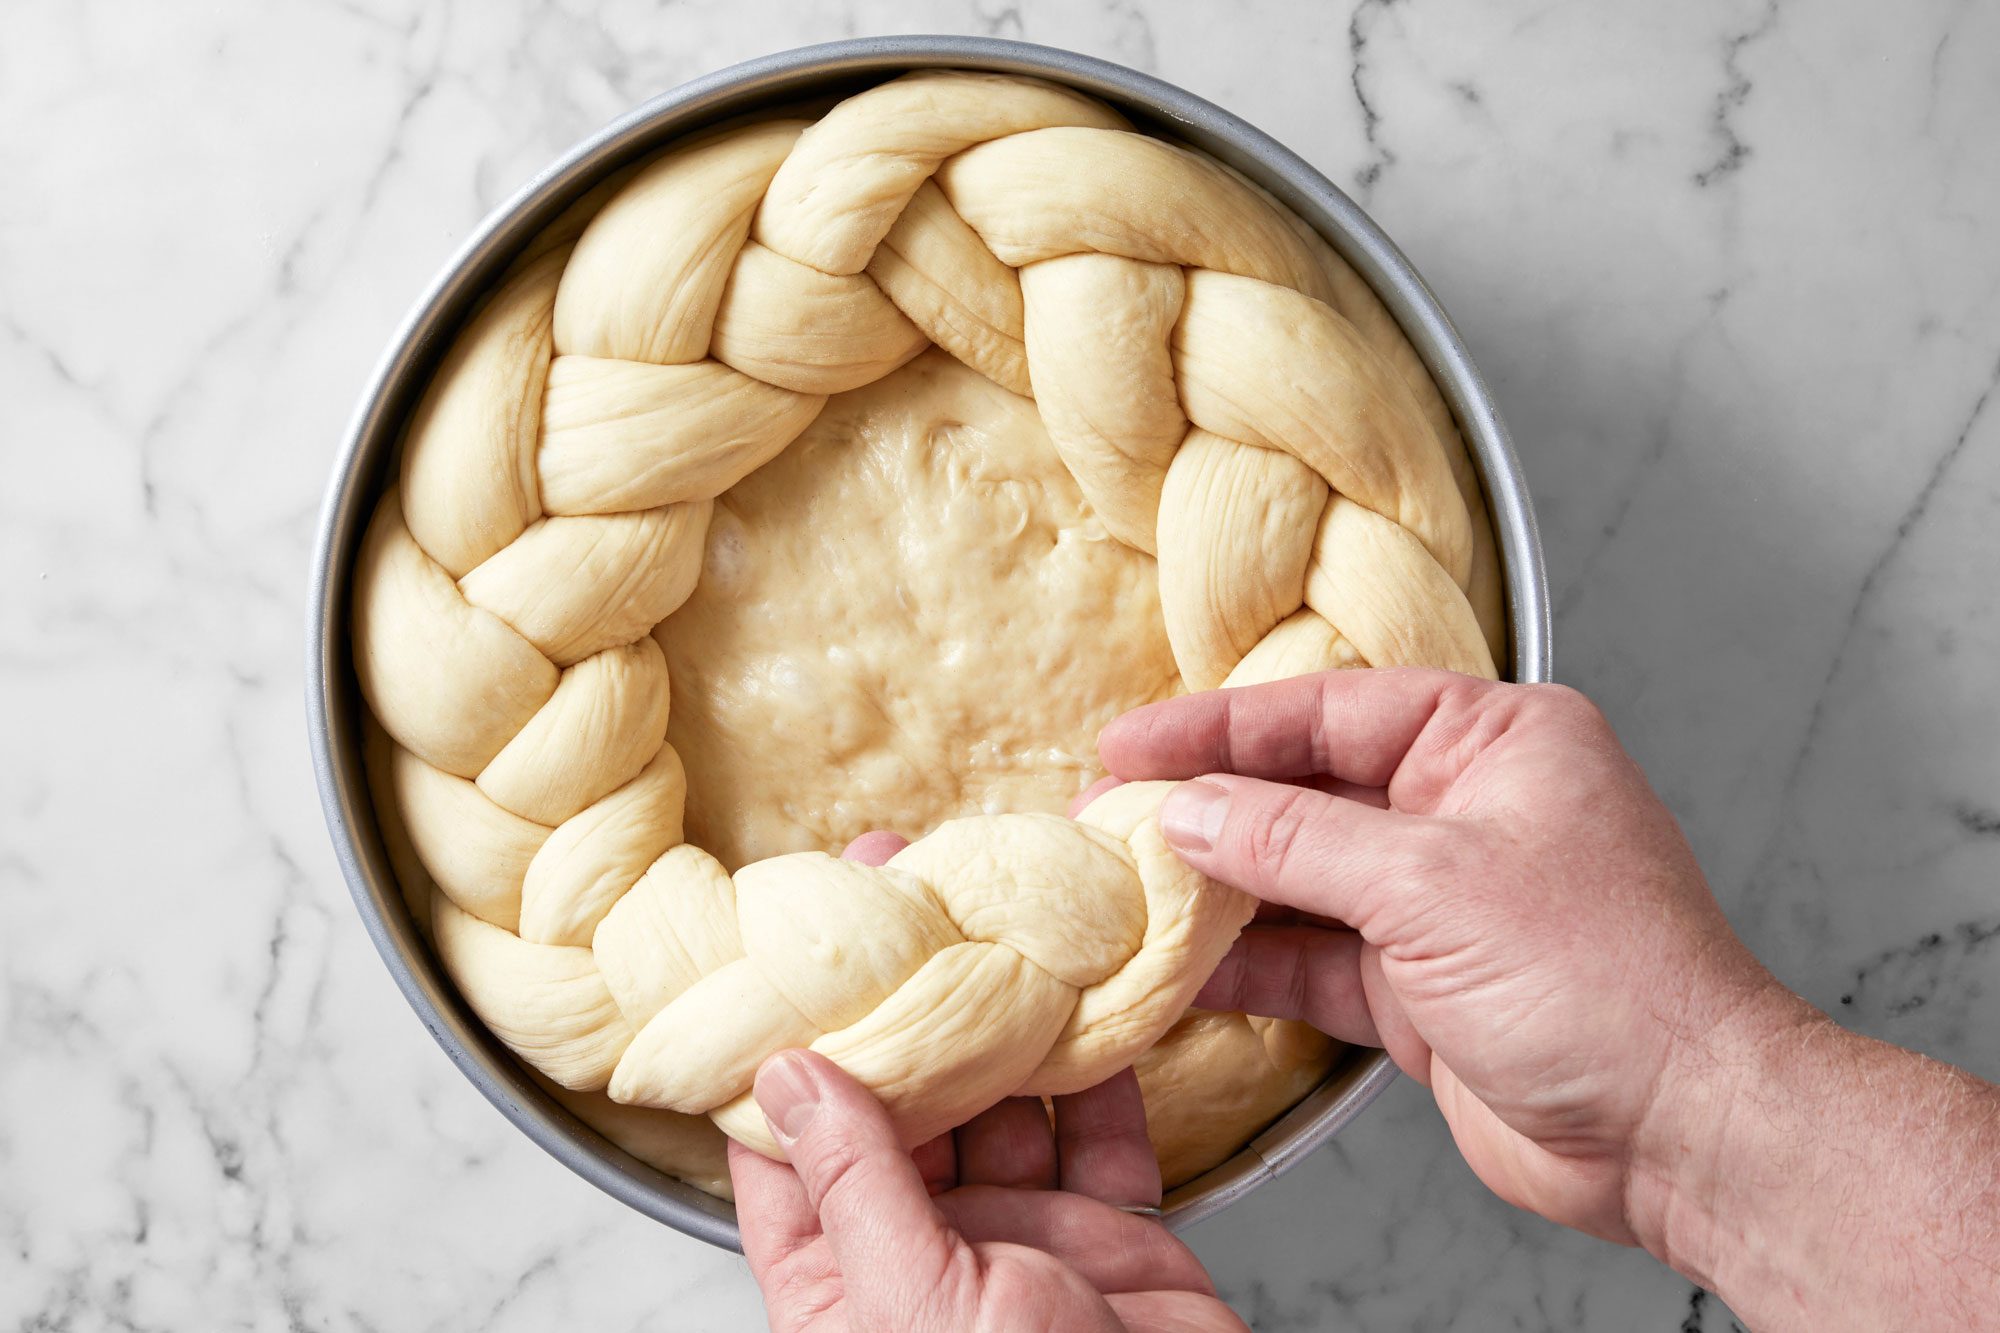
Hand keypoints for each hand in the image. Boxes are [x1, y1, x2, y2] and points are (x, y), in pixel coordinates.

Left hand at [731, 834, 1244, 1332]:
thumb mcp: (914, 1307)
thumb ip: (858, 1188)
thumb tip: (784, 1077)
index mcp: (844, 1288)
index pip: (785, 1152)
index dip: (777, 1047)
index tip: (776, 947)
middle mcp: (923, 1254)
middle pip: (896, 1106)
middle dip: (896, 1000)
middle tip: (893, 888)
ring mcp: (1020, 1240)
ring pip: (998, 1103)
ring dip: (996, 1017)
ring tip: (985, 915)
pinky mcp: (1109, 1234)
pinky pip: (1098, 1130)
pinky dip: (1098, 1063)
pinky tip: (1085, 993)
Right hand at [1097, 669, 1795, 1250]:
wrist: (1681, 1133)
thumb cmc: (1605, 982)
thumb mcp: (1433, 884)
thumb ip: (1297, 841)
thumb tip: (1191, 811)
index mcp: (1494, 741)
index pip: (1328, 709)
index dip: (1217, 726)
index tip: (1127, 742)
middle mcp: (1465, 809)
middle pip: (1306, 789)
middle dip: (1208, 807)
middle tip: (1104, 815)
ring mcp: (1441, 903)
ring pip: (1300, 879)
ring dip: (1216, 890)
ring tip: (1121, 889)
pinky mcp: (1421, 988)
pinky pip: (1312, 960)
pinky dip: (1248, 966)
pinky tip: (1179, 968)